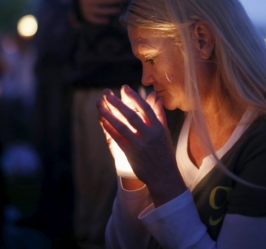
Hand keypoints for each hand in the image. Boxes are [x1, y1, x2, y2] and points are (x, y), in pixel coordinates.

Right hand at [79, 0, 124, 24]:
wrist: (77, 2)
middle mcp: (89, 0)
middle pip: (103, 0)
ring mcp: (88, 9)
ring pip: (100, 10)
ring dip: (109, 10)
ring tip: (119, 10)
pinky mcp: (88, 16)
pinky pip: (94, 19)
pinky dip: (100, 20)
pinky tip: (108, 21)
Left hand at [97, 85, 186, 205]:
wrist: (164, 176)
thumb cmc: (164, 153)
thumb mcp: (165, 132)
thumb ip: (160, 114)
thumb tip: (157, 98)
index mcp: (158, 127)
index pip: (145, 108)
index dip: (134, 97)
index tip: (124, 88)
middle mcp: (149, 134)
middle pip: (131, 115)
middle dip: (117, 104)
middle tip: (107, 95)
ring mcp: (140, 144)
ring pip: (122, 126)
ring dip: (109, 115)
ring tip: (100, 106)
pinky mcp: (131, 153)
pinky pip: (118, 139)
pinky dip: (110, 129)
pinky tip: (102, 122)